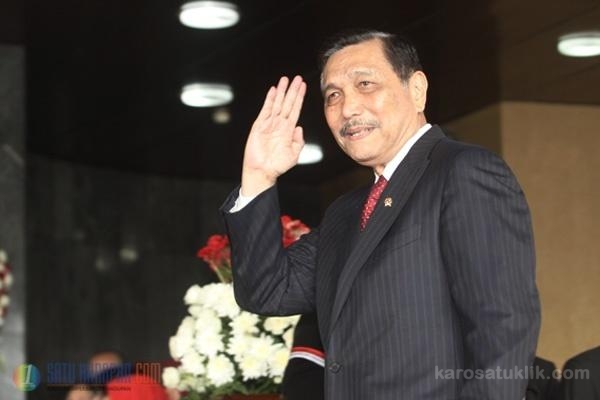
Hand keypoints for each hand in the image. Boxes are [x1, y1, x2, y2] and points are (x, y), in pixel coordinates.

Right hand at [241, 76, 306, 196]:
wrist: (263, 171)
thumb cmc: (277, 165)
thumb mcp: (294, 154)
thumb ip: (299, 141)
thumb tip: (299, 128)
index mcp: (288, 130)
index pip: (295, 109)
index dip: (300, 98)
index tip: (303, 87)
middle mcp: (279, 124)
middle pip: (287, 103)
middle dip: (292, 90)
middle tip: (297, 78)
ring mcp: (269, 124)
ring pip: (277, 103)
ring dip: (281, 91)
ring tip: (285, 80)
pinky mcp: (259, 125)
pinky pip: (265, 109)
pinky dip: (269, 100)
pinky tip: (273, 90)